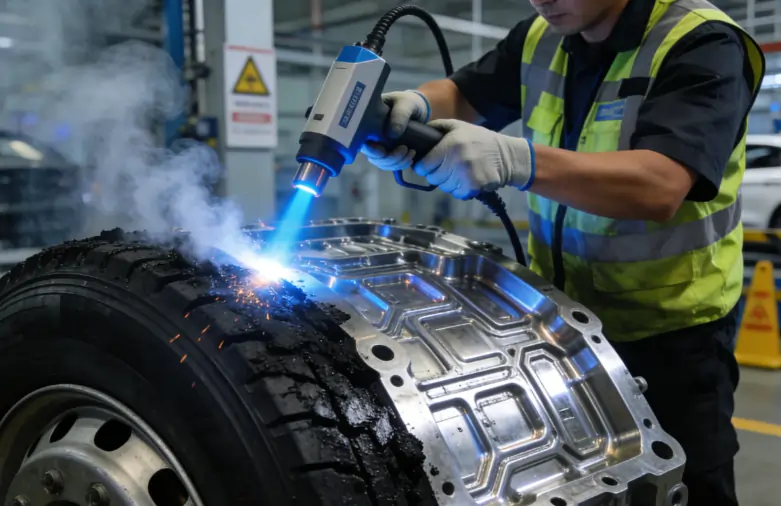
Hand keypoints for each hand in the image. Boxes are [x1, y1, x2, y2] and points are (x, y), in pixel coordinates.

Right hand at [361, 90, 430, 170]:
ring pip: (381, 162)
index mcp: (368, 121)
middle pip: (372, 156)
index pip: (362, 140)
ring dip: (397, 162)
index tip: (383, 151)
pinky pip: (390, 164)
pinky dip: (401, 164)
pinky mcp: (389, 151)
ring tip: (411, 152)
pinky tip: (411, 156)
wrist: (418, 108)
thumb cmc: (408, 102)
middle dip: (388, 158)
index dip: (371, 150)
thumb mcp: (406, 103)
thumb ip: (400, 115)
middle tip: (405, 149)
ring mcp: (379, 144)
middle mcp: (370, 135)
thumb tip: (392, 134)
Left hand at [412, 119, 534, 198]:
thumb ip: (436, 127)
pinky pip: (456, 194)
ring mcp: (466, 176)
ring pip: (444, 187)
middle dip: (437, 173)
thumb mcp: (458, 126)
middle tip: (448, 166)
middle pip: (432, 178)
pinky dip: (459, 189)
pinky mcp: (474, 188)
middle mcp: (457, 161)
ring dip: (448, 181)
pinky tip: (467, 178)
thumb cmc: (478, 139)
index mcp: (450, 145)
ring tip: (459, 171)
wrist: (506, 155)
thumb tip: (417, 134)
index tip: (430, 163)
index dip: (424, 166)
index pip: (423, 166)